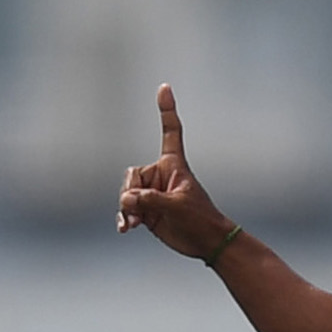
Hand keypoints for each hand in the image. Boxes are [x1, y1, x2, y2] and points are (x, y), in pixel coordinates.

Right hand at [116, 84, 236, 255]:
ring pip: (127, 193)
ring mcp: (153, 194)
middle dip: (131, 193)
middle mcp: (161, 176)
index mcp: (174, 165)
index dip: (166, 110)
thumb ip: (150, 200)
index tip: (164, 88)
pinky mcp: (148, 211)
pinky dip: (125, 218)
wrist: (206, 243)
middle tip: (140, 210)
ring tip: (134, 223)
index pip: (170, 131)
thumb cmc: (200, 219)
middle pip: (133, 175)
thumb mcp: (176, 207)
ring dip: (127, 209)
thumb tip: (126, 200)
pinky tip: (125, 228)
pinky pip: (127, 209)